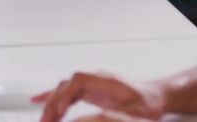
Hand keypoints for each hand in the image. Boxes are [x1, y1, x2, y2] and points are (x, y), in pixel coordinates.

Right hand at [34, 72, 166, 121]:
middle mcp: (96, 79)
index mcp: (106, 81)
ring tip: (42, 121)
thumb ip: (113, 116)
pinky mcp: (90, 91)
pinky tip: (37, 100)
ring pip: (64, 90)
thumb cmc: (149, 105)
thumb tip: (90, 118)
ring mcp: (92, 84)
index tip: (57, 111)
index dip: (64, 95)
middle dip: (52, 103)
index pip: (78, 81)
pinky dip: (52, 97)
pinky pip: (67, 92)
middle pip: (66, 86)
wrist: (158, 96)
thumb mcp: (135, 115)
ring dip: (51, 104)